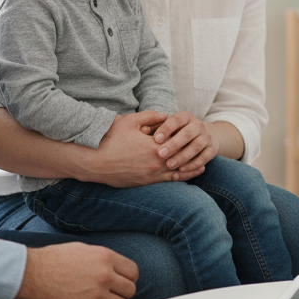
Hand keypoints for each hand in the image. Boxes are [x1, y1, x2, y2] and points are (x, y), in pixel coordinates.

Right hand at [14, 241, 137, 298]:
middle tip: (108, 295)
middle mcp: (104, 275)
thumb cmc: (54, 260)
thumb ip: (102, 258)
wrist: (32, 273)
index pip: (133, 272)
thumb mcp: (83, 249)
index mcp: (105, 257)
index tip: (119, 283)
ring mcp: (96, 294)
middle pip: (130, 290)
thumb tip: (115, 268)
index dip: (127, 279)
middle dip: (120, 293)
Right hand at [77, 110, 203, 187]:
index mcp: (154, 147)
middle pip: (180, 160)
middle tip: (205, 152)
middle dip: (193, 156)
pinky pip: (164, 182)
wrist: (92, 162)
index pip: (178, 143)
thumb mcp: (130, 121)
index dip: (187, 139)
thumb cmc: (109, 138)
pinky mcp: (143, 184)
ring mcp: (149, 176)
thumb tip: (166, 115)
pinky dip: (176, 180)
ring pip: (175, 174)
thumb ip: (151, 116)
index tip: (196, 135)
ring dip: (189, 171)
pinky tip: (182, 177)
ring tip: (201, 168)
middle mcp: (155, 163)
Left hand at [152, 111, 217, 174]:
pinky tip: (181, 170)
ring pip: (196, 146)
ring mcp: (206, 137)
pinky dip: (193, 164)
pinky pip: (204, 157)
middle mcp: (198, 125)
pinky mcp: (212, 149)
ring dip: (182, 156)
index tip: (155, 139)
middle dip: (173, 144)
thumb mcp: (166, 126)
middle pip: (187, 133)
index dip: (166, 129)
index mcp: (185, 117)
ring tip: (169, 165)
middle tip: (160, 154)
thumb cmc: (175, 134)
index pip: (176, 120)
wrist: (201, 138)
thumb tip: (143, 129)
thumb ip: (154, 126)